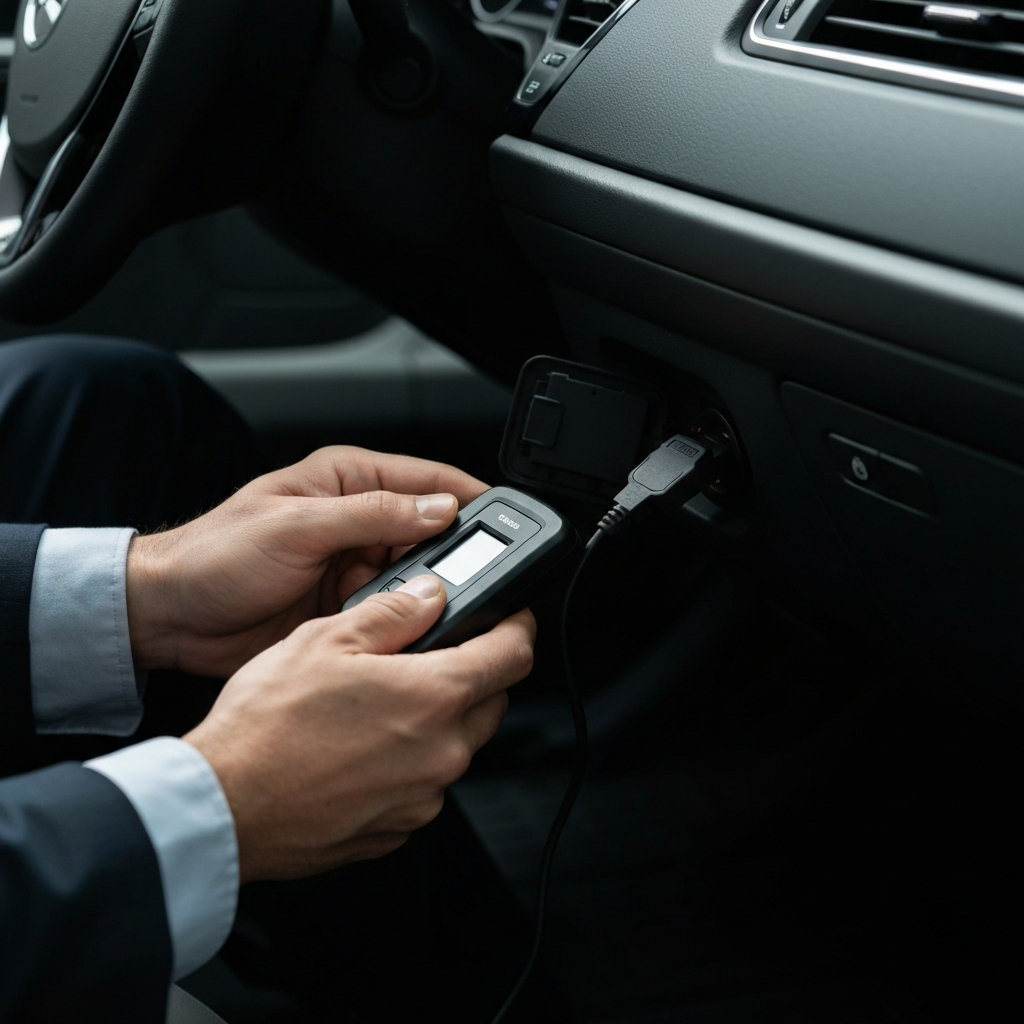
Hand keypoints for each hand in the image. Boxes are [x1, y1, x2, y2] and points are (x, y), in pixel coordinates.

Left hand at [126, 446, 487, 676]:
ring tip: (431, 606)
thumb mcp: (296, 525)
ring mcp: (353, 563)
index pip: (427, 479)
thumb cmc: (214, 555)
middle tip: (470, 578)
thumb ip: (372, 515)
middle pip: (432, 531)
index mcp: (348, 480)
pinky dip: (404, 618)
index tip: (504, 521)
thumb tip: (438, 509)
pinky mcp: (347, 603)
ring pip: (418, 574)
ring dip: (426, 591)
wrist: (171, 616)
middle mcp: (357, 518)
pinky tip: (405, 626)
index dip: (469, 498)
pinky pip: (393, 607)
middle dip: (452, 555)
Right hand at [184, 578, 535, 880]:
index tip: (515, 617)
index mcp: (435, 697)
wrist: (224, 806)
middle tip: (434, 655)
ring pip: (457, 746)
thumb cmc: (267, 724)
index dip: (519, 627)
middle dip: (475, 673)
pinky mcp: (398, 829)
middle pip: (492, 702)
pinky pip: (424, 785)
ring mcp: (422, 798)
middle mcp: (442, 753)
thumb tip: (431, 596)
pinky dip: (410, 762)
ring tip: (379, 704)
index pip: (513, 655)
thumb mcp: (328, 639)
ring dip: (438, 721)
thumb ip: (394, 612)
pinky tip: (363, 748)